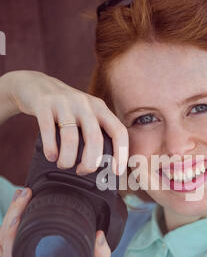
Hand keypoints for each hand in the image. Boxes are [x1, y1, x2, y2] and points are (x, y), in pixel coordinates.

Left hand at [0, 187, 110, 256]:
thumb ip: (101, 254)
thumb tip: (99, 235)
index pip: (11, 248)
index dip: (12, 229)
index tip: (22, 210)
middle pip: (5, 238)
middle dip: (12, 212)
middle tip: (25, 193)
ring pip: (6, 236)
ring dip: (11, 213)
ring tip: (23, 194)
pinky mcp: (28, 251)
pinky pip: (13, 236)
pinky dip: (15, 219)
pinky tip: (24, 204)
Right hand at [2, 70, 128, 175]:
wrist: (35, 84)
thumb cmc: (65, 109)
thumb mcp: (85, 116)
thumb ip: (95, 134)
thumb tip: (101, 168)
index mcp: (100, 108)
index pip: (119, 131)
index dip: (121, 153)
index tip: (117, 172)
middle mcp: (85, 103)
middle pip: (95, 138)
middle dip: (90, 162)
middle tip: (82, 171)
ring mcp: (64, 102)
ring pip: (71, 137)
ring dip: (68, 159)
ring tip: (63, 164)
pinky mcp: (44, 104)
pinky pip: (48, 130)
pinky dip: (51, 149)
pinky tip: (51, 156)